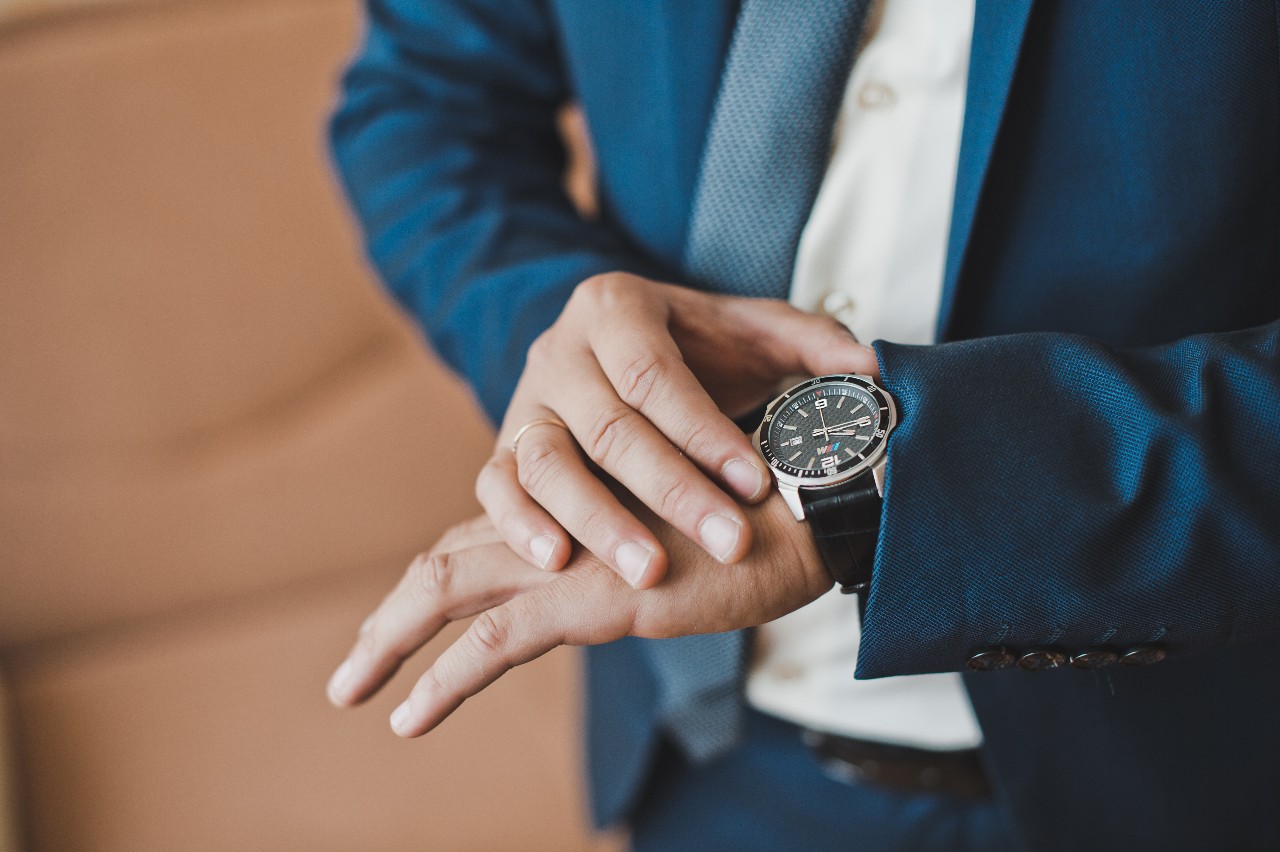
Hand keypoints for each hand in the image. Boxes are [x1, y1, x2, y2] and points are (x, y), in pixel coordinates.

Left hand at [326, 490, 829, 736]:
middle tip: (350, 671)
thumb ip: (647, 546)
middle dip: (390, 620)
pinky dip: (444, 681)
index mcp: (578, 509)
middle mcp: (561, 521)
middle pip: (446, 564)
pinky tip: (409, 717)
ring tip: (347, 690)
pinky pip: (494, 640)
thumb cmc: (765, 516)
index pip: (486, 541)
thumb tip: (644, 578)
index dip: (440, 578)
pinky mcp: (592, 591)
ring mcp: (571, 552)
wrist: (810, 499)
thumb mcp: (691, 536)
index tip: (403, 623)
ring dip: (387, 643)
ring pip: (444, 588)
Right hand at [475, 271, 877, 588]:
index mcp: (615, 308)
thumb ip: (812, 344)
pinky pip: (497, 488)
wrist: (615, 352)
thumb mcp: (754, 332)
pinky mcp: (502, 449)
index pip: (655, 374)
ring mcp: (525, 402)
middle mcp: (560, 351)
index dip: (704, 433)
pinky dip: (520, 526)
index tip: (756, 484)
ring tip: (650, 574)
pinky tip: (558, 565)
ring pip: (545, 462)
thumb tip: (868, 370)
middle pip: (607, 426)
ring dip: (597, 522)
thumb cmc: (697, 350)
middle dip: (671, 491)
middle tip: (730, 544)